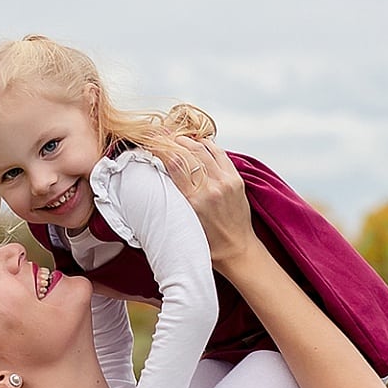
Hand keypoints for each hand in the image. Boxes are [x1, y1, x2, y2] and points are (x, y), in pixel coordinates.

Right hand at [169, 136, 257, 268]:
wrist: (237, 250)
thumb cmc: (207, 243)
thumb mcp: (182, 222)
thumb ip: (172, 199)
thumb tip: (158, 175)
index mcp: (195, 201)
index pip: (175, 162)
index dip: (161, 148)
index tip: (150, 142)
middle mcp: (212, 188)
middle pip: (189, 151)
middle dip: (172, 141)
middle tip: (160, 136)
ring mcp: (227, 181)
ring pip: (204, 148)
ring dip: (188, 141)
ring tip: (176, 138)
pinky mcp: (236, 179)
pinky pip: (219, 153)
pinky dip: (206, 145)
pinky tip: (196, 143)